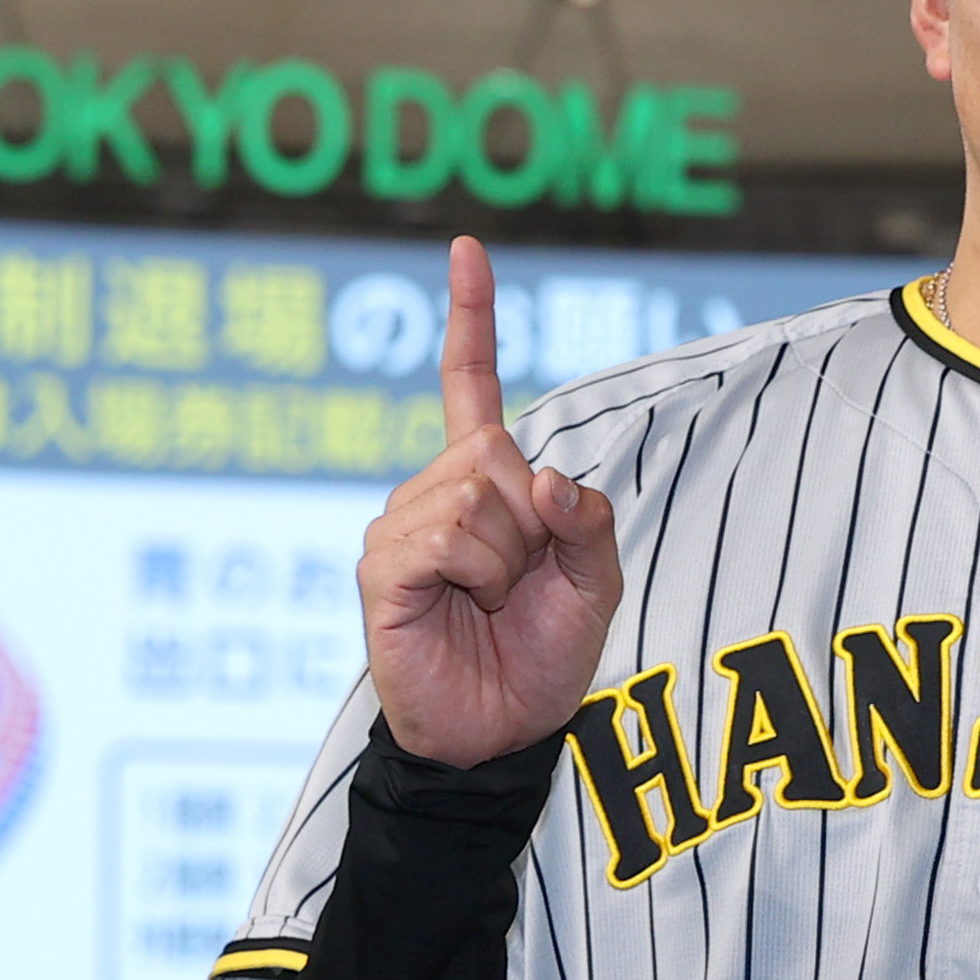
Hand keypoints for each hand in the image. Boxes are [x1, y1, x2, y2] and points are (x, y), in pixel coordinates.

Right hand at [356, 236, 623, 765]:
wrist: (505, 732)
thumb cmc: (544, 654)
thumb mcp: (597, 581)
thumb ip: (588, 521)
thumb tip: (543, 477)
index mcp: (485, 483)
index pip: (471, 386)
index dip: (472, 317)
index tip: (468, 248)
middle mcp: (433, 492)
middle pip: (499, 456)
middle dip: (535, 523)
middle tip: (522, 581)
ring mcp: (400, 527)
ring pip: (477, 499)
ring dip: (509, 558)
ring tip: (492, 601)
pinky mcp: (382, 569)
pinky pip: (445, 539)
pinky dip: (477, 573)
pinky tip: (462, 605)